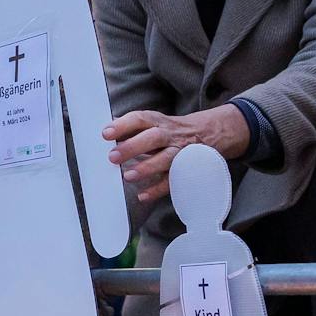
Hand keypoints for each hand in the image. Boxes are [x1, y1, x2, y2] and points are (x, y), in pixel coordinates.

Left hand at [103, 104, 249, 204]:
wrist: (210, 133)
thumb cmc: (171, 131)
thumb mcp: (154, 123)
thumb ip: (131, 128)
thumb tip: (105, 132)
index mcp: (158, 122)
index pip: (141, 119)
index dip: (123, 125)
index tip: (106, 133)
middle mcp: (169, 136)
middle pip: (153, 138)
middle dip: (133, 146)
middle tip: (113, 156)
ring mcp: (179, 152)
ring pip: (166, 159)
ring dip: (147, 167)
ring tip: (128, 176)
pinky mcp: (186, 169)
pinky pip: (173, 180)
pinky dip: (158, 189)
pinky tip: (143, 196)